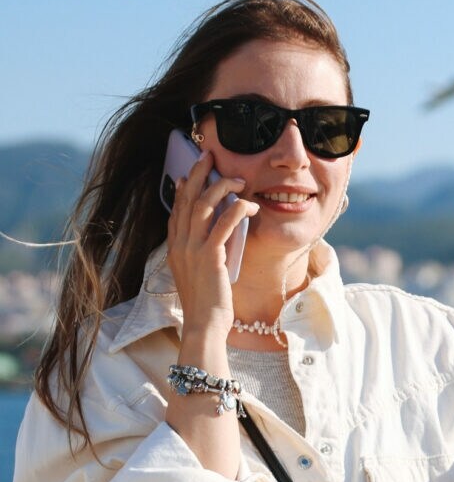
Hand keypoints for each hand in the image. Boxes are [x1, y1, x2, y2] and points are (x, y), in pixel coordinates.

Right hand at [167, 150, 258, 336]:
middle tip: (208, 155)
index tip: (188, 173)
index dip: (181, 188)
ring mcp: (192, 249)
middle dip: (197, 173)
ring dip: (221, 185)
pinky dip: (238, 208)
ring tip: (238, 179)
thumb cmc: (207, 303)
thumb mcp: (199, 273)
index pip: (176, 210)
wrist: (204, 325)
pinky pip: (224, 222)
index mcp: (175, 248)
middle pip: (186, 198)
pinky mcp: (210, 256)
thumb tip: (214, 236)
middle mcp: (180, 244)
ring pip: (203, 204)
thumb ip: (201, 252)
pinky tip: (249, 205)